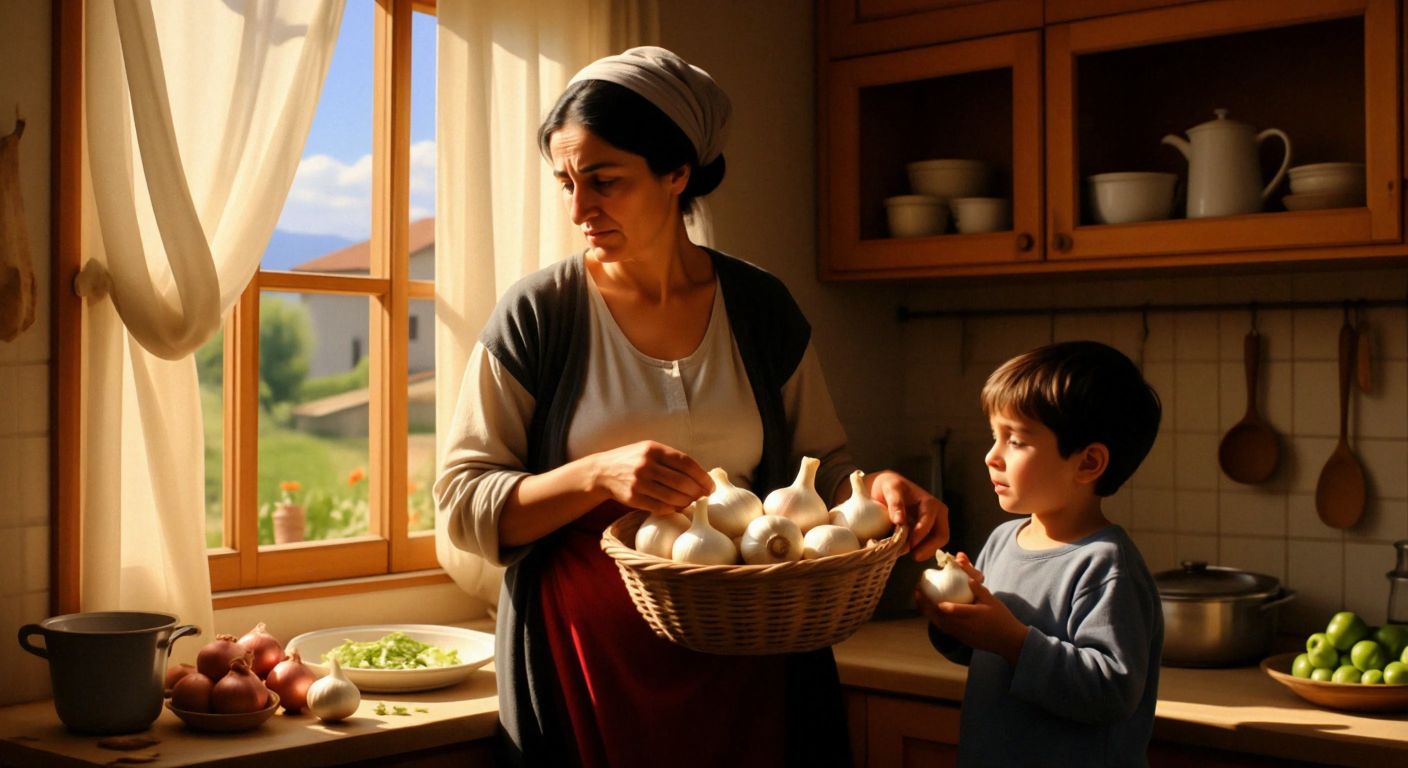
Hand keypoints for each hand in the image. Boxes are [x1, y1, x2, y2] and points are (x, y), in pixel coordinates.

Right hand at [590, 440, 712, 514]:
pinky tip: (678, 507)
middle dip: (698, 491)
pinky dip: (673, 509)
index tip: (710, 485)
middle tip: (705, 496)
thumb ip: (671, 459)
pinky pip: (660, 507)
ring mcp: (639, 482)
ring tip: (692, 501)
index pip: (686, 463)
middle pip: (682, 482)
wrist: (603, 471)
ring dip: (688, 502)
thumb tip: (701, 475)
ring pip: (673, 497)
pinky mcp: (633, 498)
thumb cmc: (633, 460)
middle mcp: (646, 465)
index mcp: (654, 449)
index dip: (702, 476)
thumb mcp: (650, 449)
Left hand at [863, 470, 948, 560]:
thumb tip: (899, 521)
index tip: (906, 546)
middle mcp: (938, 513)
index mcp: (930, 503)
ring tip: (906, 553)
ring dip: (925, 551)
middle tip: (912, 556)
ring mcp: (936, 522)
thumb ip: (895, 502)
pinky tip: (908, 550)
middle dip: (928, 548)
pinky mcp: (930, 530)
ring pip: (938, 542)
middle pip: (941, 536)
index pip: (930, 524)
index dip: (919, 536)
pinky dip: (922, 550)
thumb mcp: (890, 489)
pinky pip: (931, 544)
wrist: (888, 487)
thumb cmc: (890, 486)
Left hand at [914, 554, 1026, 664]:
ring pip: (939, 623)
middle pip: (939, 617)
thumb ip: (979, 589)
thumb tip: (967, 578)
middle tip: (916, 591)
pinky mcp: (960, 638)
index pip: (953, 610)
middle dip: (925, 605)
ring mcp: (961, 634)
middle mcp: (964, 626)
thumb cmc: (1001, 618)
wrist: (1007, 641)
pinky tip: (930, 610)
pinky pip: (943, 627)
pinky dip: (934, 618)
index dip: (937, 604)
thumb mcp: (992, 601)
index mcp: (973, 615)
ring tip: (919, 599)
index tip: (927, 593)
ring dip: (927, 611)